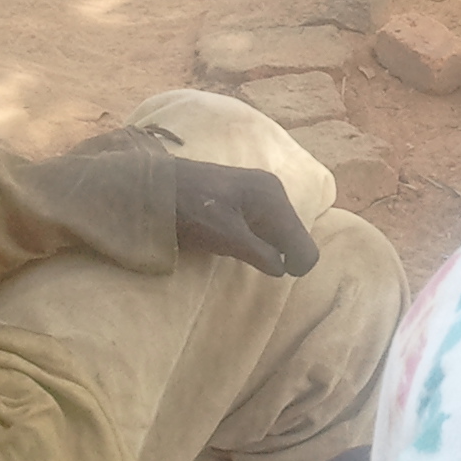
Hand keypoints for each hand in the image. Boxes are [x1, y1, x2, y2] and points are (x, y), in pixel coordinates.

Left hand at [172, 158, 318, 276]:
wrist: (156, 185)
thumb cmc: (190, 210)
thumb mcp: (227, 238)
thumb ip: (260, 254)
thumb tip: (283, 269)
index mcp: (273, 199)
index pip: (304, 243)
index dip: (297, 266)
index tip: (275, 275)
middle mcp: (273, 190)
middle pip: (295, 234)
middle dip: (285, 254)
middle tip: (257, 265)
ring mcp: (259, 189)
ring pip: (281, 229)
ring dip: (272, 247)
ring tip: (247, 254)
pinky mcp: (245, 193)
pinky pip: (266, 223)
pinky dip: (262, 238)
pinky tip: (241, 243)